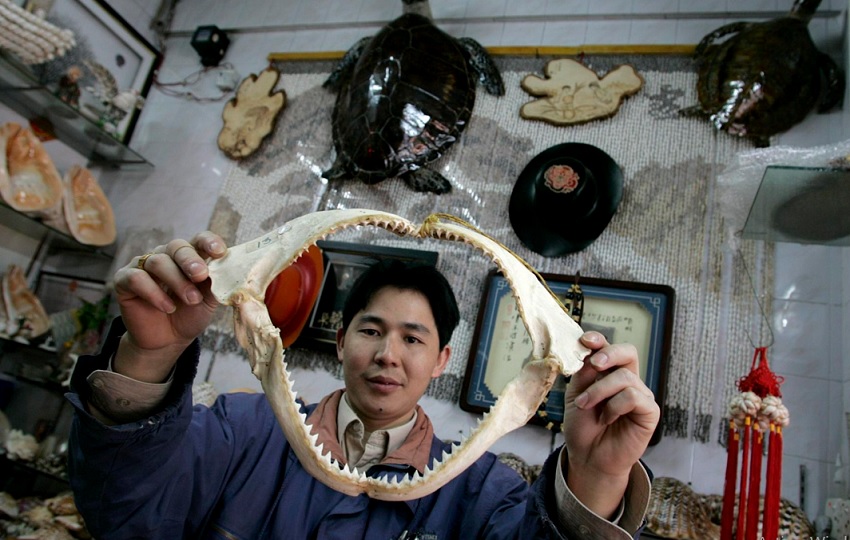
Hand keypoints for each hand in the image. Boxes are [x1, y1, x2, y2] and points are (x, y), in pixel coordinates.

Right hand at [111, 232, 226, 381]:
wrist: (168, 340)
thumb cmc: (191, 314)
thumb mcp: (210, 300)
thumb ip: (218, 284)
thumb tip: (231, 271)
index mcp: (189, 256)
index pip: (199, 239)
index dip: (209, 242)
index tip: (220, 252)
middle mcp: (166, 256)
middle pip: (177, 246)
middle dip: (190, 260)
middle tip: (200, 275)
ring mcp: (143, 266)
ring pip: (158, 262)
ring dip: (177, 281)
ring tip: (191, 300)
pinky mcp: (124, 280)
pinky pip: (136, 278)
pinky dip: (154, 292)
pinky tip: (167, 307)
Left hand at [562, 331, 659, 517]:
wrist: (587, 457)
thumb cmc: (583, 426)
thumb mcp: (576, 394)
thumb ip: (584, 373)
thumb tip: (589, 350)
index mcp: (609, 373)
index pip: (610, 348)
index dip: (599, 340)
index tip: (584, 340)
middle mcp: (628, 380)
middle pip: (628, 352)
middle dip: (609, 353)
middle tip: (594, 364)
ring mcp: (640, 395)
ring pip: (625, 377)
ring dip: (599, 390)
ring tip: (586, 406)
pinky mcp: (649, 412)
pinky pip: (633, 397)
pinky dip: (615, 406)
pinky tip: (606, 418)